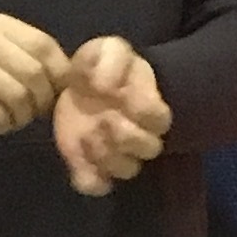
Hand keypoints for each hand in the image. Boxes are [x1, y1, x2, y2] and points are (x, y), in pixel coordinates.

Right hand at [0, 13, 65, 139]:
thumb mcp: (6, 60)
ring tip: (13, 119)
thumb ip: (37, 61)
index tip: (56, 95)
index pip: (45, 46)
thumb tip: (76, 80)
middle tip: (34, 113)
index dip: (58, 75)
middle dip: (41, 101)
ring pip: (18, 95)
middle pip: (34, 72)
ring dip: (22, 116)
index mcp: (2, 25)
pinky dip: (3, 124)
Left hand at [51, 35, 169, 194]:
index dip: (144, 111)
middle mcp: (138, 135)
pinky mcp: (92, 167)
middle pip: (149, 149)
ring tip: (86, 134)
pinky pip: (97, 186)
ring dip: (107, 156)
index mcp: (149, 107)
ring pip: (127, 170)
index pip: (161, 119)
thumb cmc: (104, 68)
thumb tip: (106, 85)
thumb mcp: (107, 50)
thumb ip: (111, 59)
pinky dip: (87, 177)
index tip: (122, 96)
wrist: (84, 86)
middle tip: (101, 119)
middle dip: (125, 136)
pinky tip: (76, 157)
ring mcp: (116, 153)